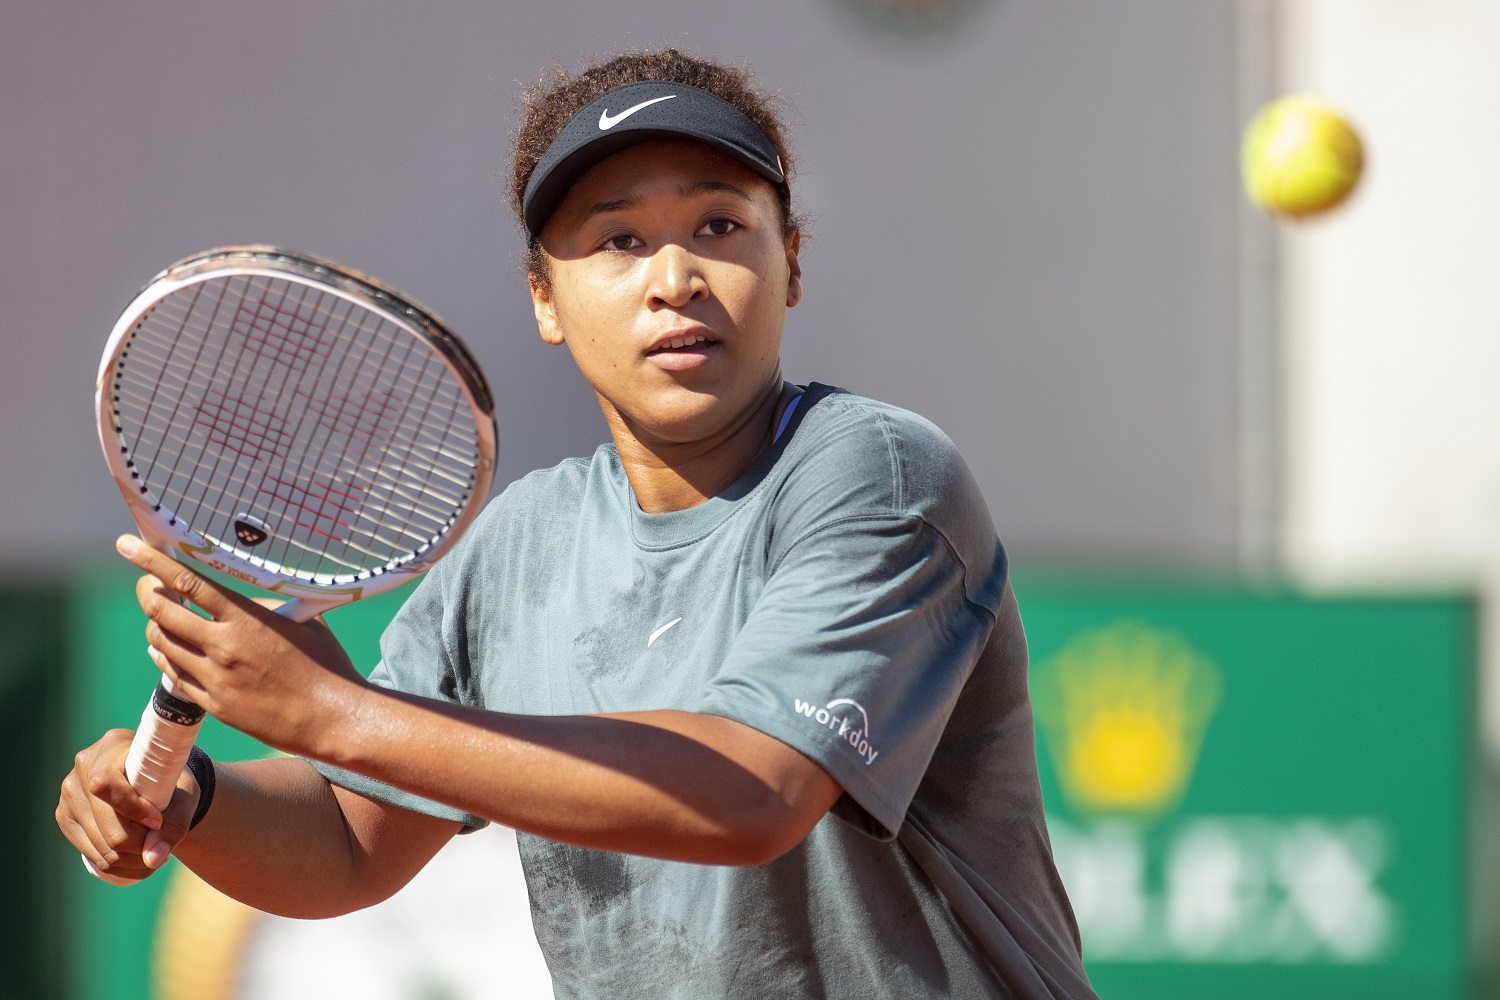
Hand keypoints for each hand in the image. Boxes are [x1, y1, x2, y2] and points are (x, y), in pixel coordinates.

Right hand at [56, 728, 198, 879]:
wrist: (153, 781)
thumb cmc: (170, 782)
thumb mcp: (184, 797)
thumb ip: (175, 826)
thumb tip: (152, 858)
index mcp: (112, 747)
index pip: (107, 783)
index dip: (133, 809)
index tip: (158, 821)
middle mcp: (82, 768)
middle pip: (104, 824)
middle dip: (139, 844)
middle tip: (163, 846)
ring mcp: (69, 795)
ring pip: (99, 846)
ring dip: (131, 859)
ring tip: (156, 854)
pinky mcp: (66, 818)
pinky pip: (91, 855)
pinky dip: (119, 865)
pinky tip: (139, 859)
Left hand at [116, 534, 366, 757]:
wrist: (331, 717)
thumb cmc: (325, 664)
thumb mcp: (302, 621)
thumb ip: (263, 607)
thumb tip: (238, 600)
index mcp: (246, 620)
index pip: (188, 582)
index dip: (151, 561)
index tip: (127, 545)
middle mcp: (223, 647)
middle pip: (163, 612)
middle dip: (147, 592)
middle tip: (146, 583)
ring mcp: (215, 678)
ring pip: (162, 644)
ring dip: (156, 625)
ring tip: (160, 616)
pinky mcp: (213, 705)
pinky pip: (173, 675)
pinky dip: (164, 656)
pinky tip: (165, 649)